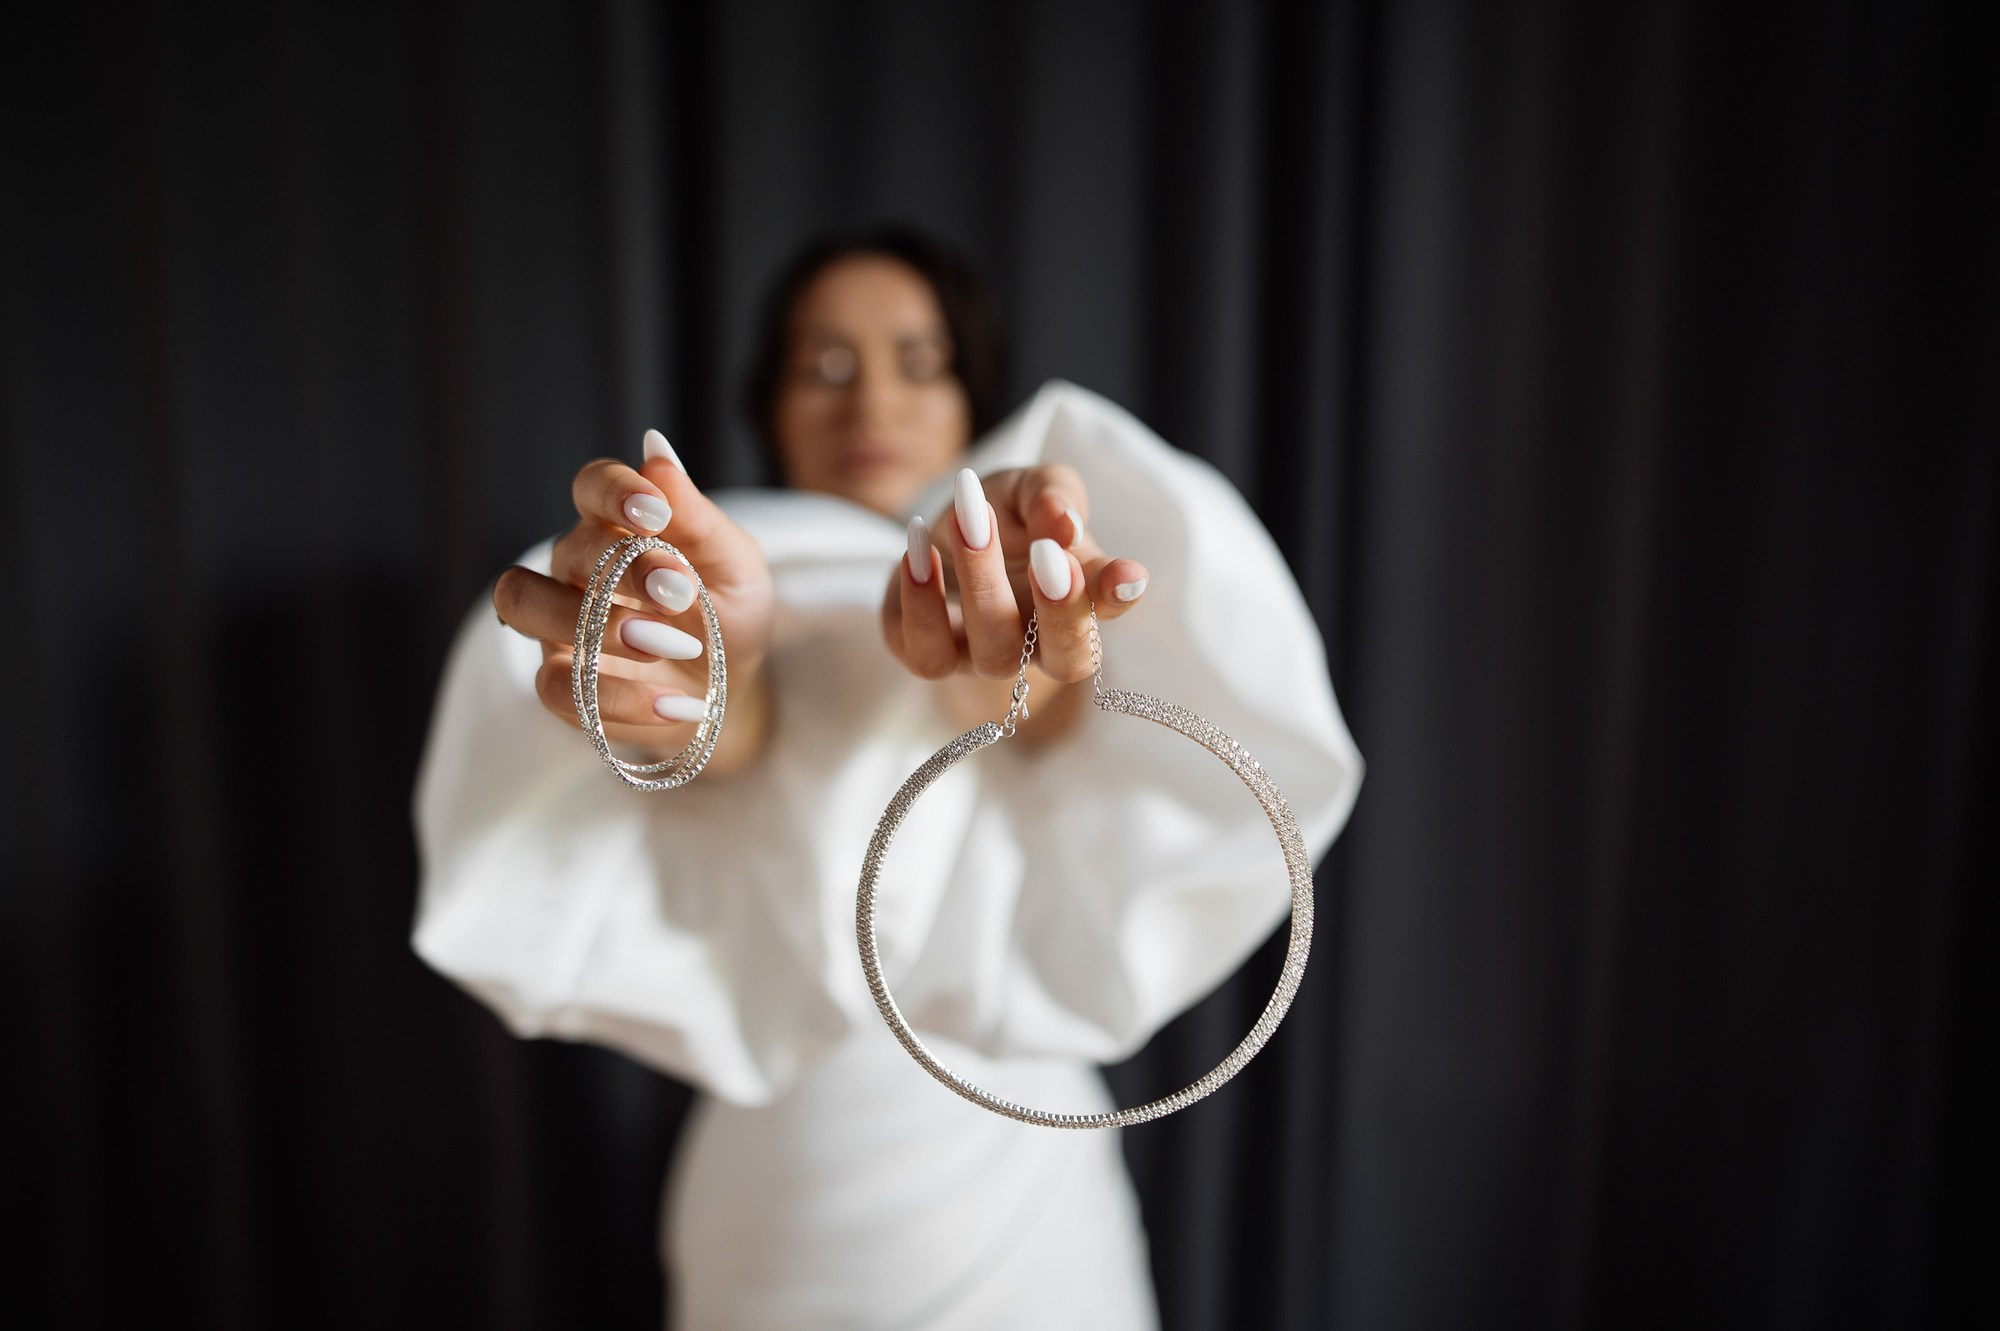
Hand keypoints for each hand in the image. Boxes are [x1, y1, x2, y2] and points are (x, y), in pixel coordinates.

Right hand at [492, 432, 775, 770]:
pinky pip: (556, 688)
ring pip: (523, 604)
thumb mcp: (734, 565)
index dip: (614, 491)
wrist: (729, 684)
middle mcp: (576, 567)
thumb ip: (697, 518)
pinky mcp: (561, 683)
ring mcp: (558, 624)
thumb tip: (657, 451)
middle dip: (622, 569)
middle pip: (567, 548)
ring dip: (592, 625)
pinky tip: (674, 702)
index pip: (592, 484)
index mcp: (618, 524)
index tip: (655, 511)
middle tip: (679, 592)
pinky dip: (616, 697)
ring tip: (666, 644)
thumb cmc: (727, 610)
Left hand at [882, 464, 1149, 691]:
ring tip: (969, 520)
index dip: (1118, 596)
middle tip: (1049, 553)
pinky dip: (920, 601)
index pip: (1107, 610)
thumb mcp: (1031, 489)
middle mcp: (1038, 643)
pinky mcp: (929, 655)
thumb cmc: (1005, 516)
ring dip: (984, 585)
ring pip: (995, 653)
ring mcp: (984, 656)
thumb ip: (1053, 496)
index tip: (1127, 573)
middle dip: (1061, 610)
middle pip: (1065, 657)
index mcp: (1077, 603)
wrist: (940, 532)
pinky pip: (927, 652)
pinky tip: (918, 543)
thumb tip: (1063, 520)